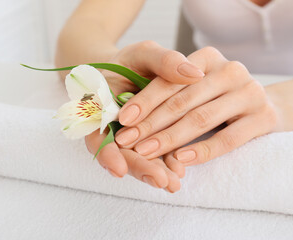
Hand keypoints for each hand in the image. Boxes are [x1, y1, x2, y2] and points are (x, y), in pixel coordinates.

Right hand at [84, 41, 203, 191]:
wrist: (130, 70)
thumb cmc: (133, 61)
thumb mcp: (144, 54)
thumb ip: (164, 61)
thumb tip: (195, 72)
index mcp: (99, 106)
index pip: (97, 134)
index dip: (106, 153)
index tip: (119, 169)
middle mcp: (110, 127)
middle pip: (118, 153)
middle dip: (139, 167)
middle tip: (162, 181)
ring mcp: (127, 136)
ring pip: (136, 158)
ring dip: (153, 171)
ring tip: (173, 183)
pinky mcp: (145, 139)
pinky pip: (152, 153)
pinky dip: (164, 162)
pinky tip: (180, 171)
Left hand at [115, 47, 278, 167]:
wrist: (255, 102)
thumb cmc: (208, 92)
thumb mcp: (185, 80)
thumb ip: (163, 85)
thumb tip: (132, 111)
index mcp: (206, 57)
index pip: (169, 81)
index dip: (144, 101)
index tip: (123, 119)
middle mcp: (230, 70)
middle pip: (183, 101)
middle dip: (151, 124)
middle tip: (127, 141)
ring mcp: (250, 92)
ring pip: (201, 119)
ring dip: (170, 138)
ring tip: (146, 152)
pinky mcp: (264, 117)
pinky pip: (229, 138)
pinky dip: (203, 150)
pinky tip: (180, 159)